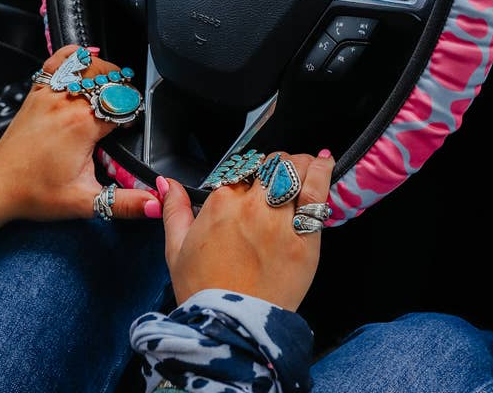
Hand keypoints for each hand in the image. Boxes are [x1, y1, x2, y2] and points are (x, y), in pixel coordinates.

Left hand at [0, 45, 158, 254]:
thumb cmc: (36, 194)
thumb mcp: (86, 202)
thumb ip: (125, 203)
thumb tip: (155, 203)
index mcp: (83, 126)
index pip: (123, 105)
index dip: (132, 115)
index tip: (128, 128)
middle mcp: (67, 104)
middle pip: (109, 80)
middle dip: (123, 91)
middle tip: (124, 109)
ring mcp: (49, 95)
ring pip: (87, 68)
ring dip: (105, 72)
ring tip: (112, 86)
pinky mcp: (36, 95)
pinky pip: (56, 63)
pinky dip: (72, 55)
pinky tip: (85, 56)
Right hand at [162, 150, 334, 311]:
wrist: (230, 330)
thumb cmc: (204, 292)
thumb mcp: (176, 250)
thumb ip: (174, 209)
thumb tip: (168, 183)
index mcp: (221, 204)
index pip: (242, 170)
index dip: (250, 174)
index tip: (254, 183)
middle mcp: (252, 207)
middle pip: (272, 165)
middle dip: (277, 166)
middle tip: (281, 176)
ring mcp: (281, 222)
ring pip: (296, 171)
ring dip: (302, 163)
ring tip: (308, 163)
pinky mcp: (305, 240)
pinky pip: (317, 194)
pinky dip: (322, 173)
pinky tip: (324, 163)